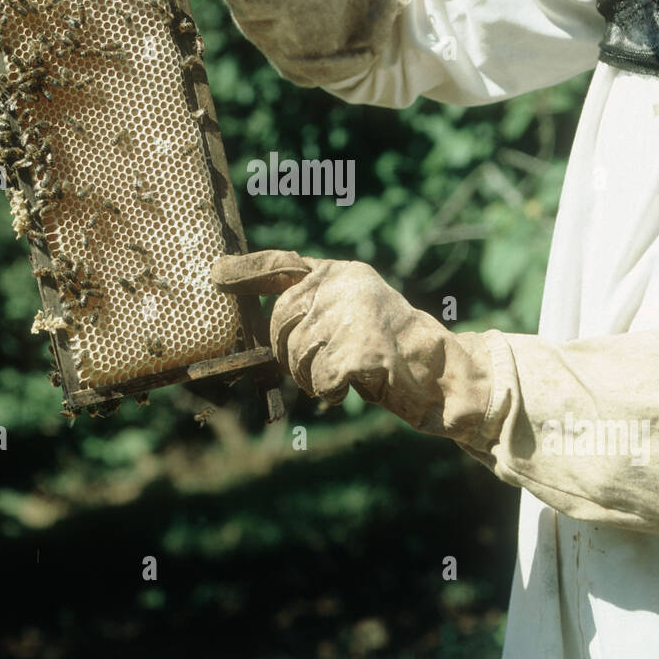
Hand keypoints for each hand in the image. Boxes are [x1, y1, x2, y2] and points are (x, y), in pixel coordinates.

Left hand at [210, 249, 499, 443]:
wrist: (442, 373)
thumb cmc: (390, 348)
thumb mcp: (352, 311)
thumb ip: (314, 304)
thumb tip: (255, 302)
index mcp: (341, 272)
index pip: (282, 265)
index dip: (247, 271)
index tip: (216, 274)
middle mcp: (345, 285)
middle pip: (281, 323)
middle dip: (289, 353)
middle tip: (316, 367)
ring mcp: (353, 315)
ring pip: (296, 356)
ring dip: (311, 377)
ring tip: (341, 376)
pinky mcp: (360, 350)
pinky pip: (319, 381)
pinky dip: (330, 392)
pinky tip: (352, 387)